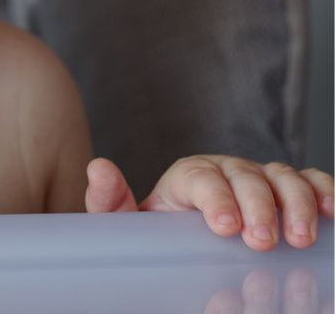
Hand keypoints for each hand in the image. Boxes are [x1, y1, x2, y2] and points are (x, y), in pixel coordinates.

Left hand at [84, 155, 334, 250]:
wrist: (184, 242)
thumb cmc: (162, 234)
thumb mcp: (132, 223)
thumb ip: (112, 201)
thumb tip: (98, 168)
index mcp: (189, 177)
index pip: (202, 177)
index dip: (216, 197)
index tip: (224, 226)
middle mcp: (228, 171)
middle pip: (247, 176)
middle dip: (258, 205)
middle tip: (264, 240)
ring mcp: (262, 181)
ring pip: (284, 177)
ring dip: (297, 204)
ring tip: (300, 239)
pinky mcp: (292, 195)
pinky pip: (313, 184)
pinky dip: (327, 193)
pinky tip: (334, 213)